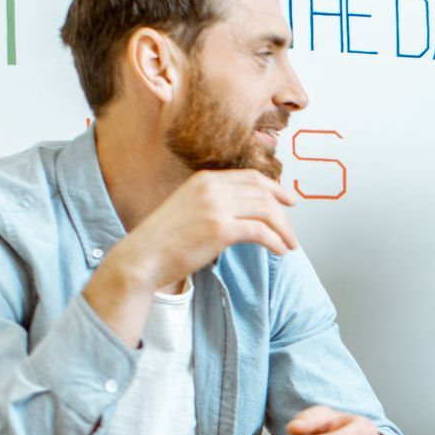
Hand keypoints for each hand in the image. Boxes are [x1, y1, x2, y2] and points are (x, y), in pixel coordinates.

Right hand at [85, 170, 299, 344]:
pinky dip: (275, 241)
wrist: (142, 257)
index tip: (289, 200)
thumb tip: (244, 212)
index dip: (275, 188)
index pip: (251, 177)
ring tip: (289, 245)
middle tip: (291, 232)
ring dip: (283, 230)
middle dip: (283, 214)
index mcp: (205, 179)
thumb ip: (214, 203)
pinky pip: (260, 231)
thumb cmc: (163, 240)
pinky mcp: (220, 229)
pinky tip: (279, 251)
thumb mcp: (189, 208)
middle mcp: (212, 187)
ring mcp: (216, 206)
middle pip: (263, 194)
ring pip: (266, 211)